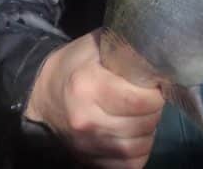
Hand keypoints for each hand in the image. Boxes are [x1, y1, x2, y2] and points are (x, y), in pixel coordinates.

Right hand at [24, 29, 164, 167]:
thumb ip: (127, 49)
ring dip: (149, 131)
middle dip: (154, 110)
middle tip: (150, 99)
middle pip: (143, 124)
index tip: (155, 85)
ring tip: (142, 115)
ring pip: (140, 146)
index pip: (139, 100)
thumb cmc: (77, 65)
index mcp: (88, 86)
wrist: (43, 94)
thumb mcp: (99, 44)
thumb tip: (158, 58)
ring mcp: (87, 144)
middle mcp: (86, 120)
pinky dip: (139, 151)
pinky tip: (134, 134)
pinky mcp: (89, 160)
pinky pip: (131, 164)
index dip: (156, 93)